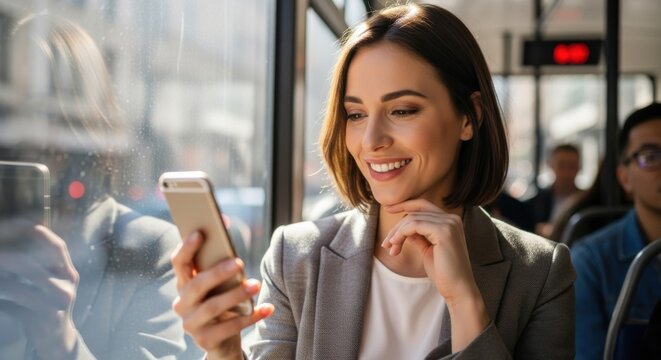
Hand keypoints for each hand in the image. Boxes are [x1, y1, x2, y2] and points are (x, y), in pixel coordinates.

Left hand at [0, 223, 78, 357]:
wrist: (57, 337)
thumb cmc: (50, 305)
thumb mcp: (52, 283)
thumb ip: (41, 267)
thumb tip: (14, 249)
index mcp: (69, 274)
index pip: (58, 248)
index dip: (41, 234)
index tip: (24, 225)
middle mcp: (67, 286)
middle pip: (37, 268)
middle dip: (12, 259)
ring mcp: (58, 304)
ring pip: (24, 290)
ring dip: (3, 284)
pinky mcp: (47, 319)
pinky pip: (18, 309)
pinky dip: (4, 304)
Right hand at [171, 231, 273, 358]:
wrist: (222, 340)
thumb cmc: (222, 301)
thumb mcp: (219, 285)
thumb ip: (220, 264)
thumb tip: (229, 234)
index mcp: (184, 284)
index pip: (179, 263)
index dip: (187, 248)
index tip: (200, 232)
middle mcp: (182, 304)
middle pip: (196, 285)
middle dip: (217, 272)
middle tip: (239, 262)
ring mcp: (191, 324)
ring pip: (212, 307)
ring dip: (236, 294)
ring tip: (256, 284)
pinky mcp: (205, 340)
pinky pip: (230, 327)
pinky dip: (250, 317)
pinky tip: (267, 308)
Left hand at [381, 199, 476, 300]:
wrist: (458, 290)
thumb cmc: (443, 273)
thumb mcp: (427, 249)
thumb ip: (418, 236)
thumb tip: (403, 227)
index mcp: (450, 221)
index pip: (423, 205)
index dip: (404, 205)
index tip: (387, 209)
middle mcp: (452, 218)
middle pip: (415, 212)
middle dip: (397, 227)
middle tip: (386, 244)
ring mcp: (449, 224)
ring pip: (412, 219)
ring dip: (396, 233)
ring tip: (390, 248)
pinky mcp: (444, 232)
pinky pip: (414, 225)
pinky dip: (401, 234)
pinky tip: (395, 245)